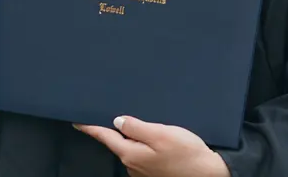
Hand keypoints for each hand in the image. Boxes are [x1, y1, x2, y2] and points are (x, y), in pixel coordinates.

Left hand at [75, 116, 229, 176]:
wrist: (209, 175)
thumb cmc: (187, 154)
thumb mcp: (161, 134)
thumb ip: (136, 127)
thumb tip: (118, 121)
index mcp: (130, 154)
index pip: (105, 137)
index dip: (91, 128)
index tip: (77, 122)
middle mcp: (132, 165)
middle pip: (119, 142)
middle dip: (120, 130)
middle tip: (127, 116)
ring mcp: (143, 172)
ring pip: (133, 149)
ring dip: (137, 138)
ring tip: (151, 127)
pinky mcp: (154, 174)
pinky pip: (144, 155)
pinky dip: (147, 146)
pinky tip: (160, 141)